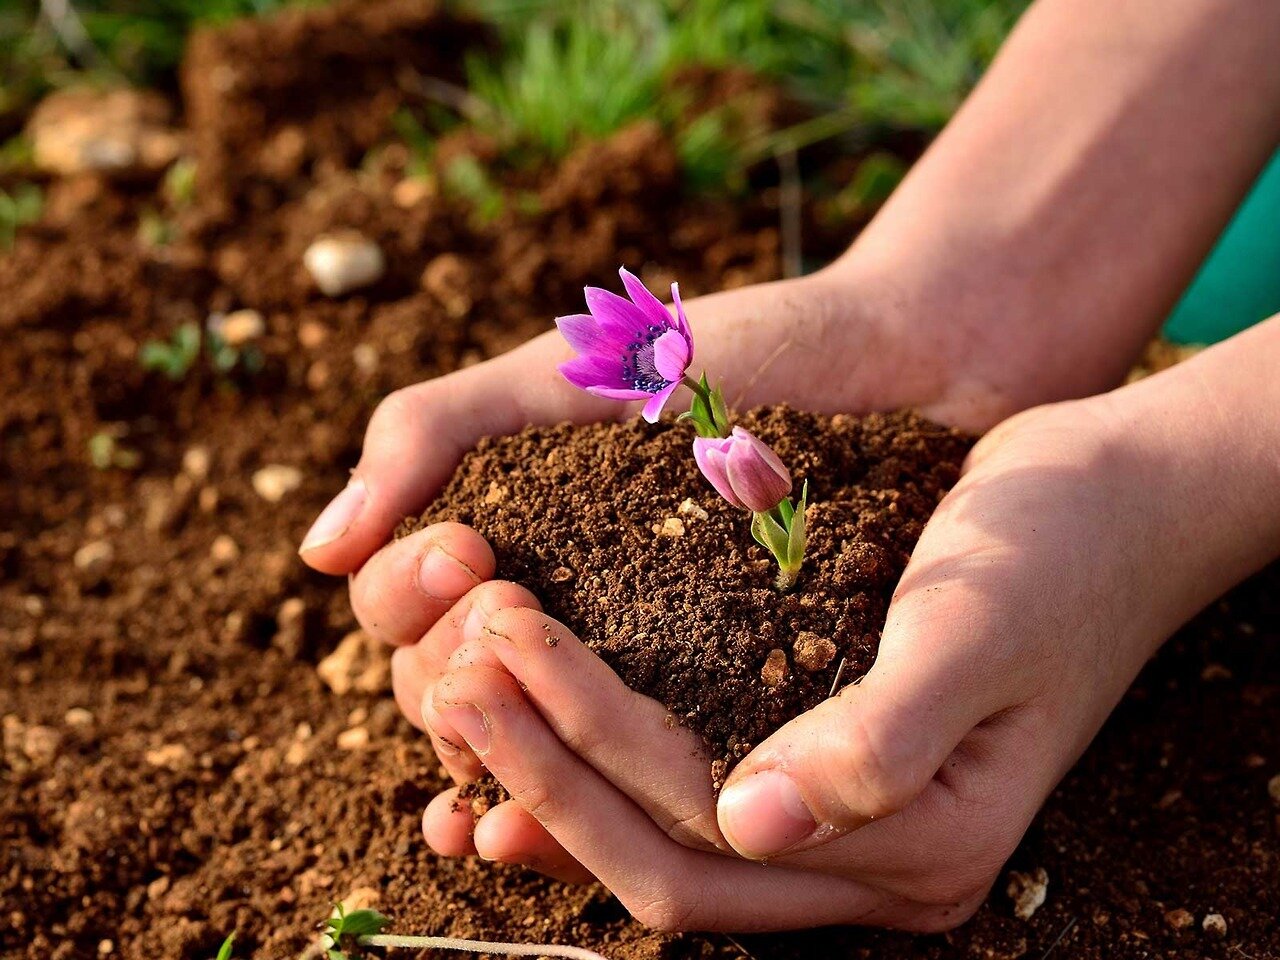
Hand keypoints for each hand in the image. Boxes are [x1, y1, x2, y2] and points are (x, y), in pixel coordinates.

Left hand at [408, 385, 1246, 930]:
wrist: (1116, 500)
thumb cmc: (1060, 546)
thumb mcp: (980, 625)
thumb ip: (881, 742)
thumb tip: (751, 826)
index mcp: (921, 847)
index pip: (703, 828)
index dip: (584, 752)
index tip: (496, 652)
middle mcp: (873, 862)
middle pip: (664, 855)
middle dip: (545, 768)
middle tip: (452, 672)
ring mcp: (845, 821)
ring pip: (663, 834)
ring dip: (557, 765)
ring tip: (463, 679)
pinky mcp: (822, 761)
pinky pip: (688, 788)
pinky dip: (602, 761)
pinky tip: (529, 713)